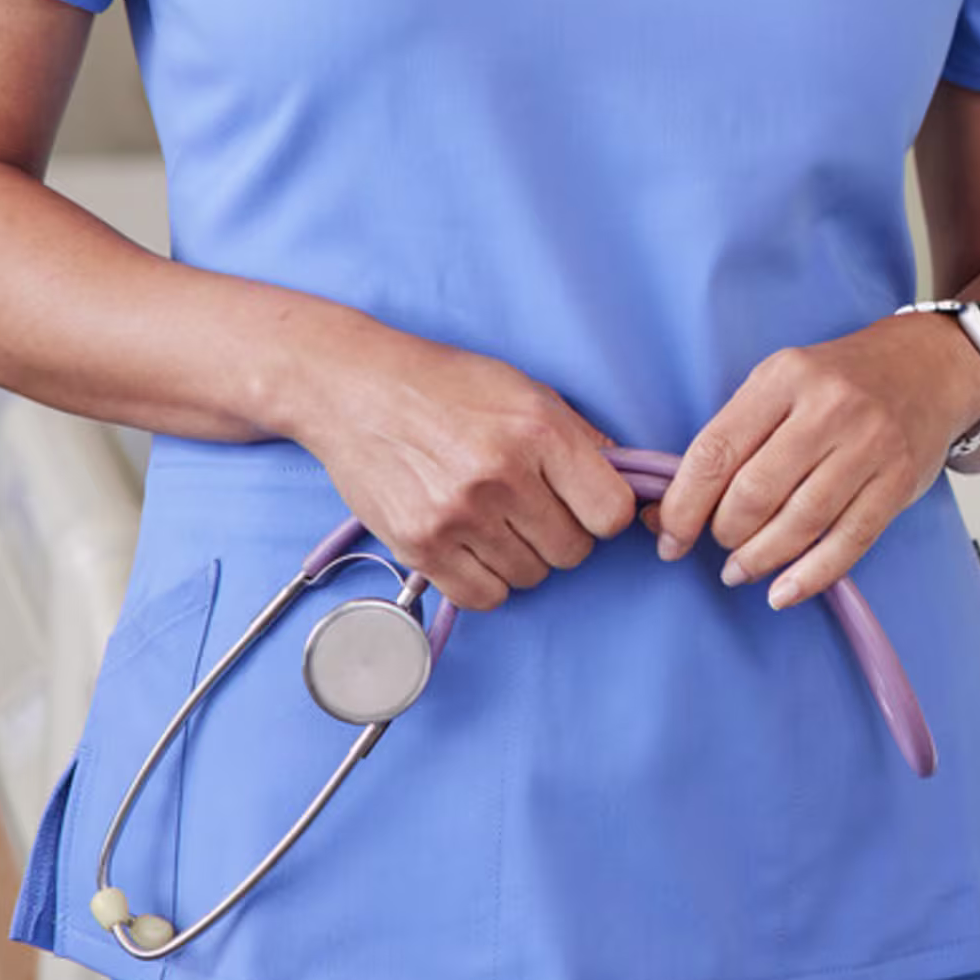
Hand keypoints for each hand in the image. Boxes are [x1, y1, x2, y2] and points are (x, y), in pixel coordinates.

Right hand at [286, 319, 641, 612]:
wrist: (352, 387)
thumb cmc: (442, 383)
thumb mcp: (521, 388)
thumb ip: (577, 436)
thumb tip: (627, 480)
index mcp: (537, 431)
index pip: (611, 513)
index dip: (601, 513)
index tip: (581, 502)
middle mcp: (502, 476)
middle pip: (572, 552)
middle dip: (559, 533)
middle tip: (528, 506)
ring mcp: (459, 516)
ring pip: (530, 576)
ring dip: (520, 555)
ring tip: (491, 517)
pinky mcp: (421, 546)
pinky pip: (485, 596)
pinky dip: (485, 578)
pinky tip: (471, 543)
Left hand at [645, 314, 979, 609]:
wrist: (926, 367)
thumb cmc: (838, 380)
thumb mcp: (780, 381)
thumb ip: (734, 434)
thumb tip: (671, 504)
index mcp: (783, 377)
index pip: (716, 450)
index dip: (683, 504)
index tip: (666, 536)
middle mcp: (827, 408)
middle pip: (755, 492)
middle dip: (723, 532)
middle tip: (715, 545)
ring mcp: (869, 446)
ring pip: (799, 522)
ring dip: (759, 559)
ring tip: (739, 570)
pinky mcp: (898, 482)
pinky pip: (848, 542)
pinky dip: (810, 576)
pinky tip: (782, 592)